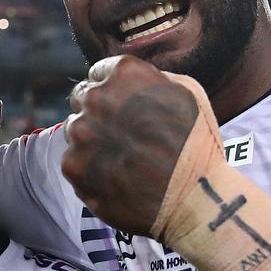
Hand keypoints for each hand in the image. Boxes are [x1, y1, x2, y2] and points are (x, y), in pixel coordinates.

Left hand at [62, 56, 198, 234]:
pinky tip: (116, 178)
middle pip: (83, 99)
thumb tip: (132, 84)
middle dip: (99, 114)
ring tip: (123, 161)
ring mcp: (81, 132)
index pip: (99, 74)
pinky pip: (74, 162)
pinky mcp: (73, 166)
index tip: (123, 110)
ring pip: (76, 131)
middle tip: (123, 137)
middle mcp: (96, 97)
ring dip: (93, 142)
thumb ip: (149, 80)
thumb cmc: (197, 144)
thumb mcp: (186, 92)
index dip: (112, 93)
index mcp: (123, 72)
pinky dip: (91, 169)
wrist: (195, 197)